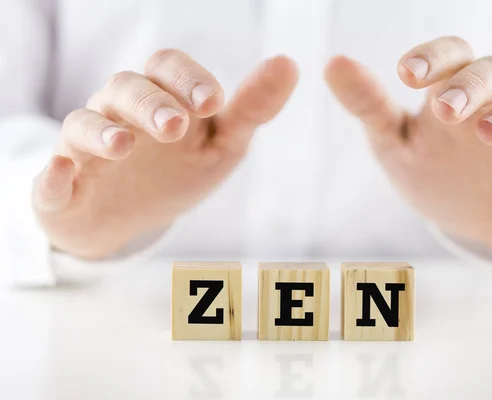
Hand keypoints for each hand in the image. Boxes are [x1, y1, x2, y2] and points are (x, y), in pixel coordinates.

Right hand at [34, 49, 297, 258]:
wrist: (130, 219)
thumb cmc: (178, 171)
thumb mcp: (221, 144)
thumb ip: (251, 109)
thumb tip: (289, 63)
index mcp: (161, 96)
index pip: (167, 67)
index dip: (188, 79)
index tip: (213, 103)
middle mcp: (119, 112)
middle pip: (127, 89)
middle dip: (151, 104)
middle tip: (175, 127)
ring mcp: (86, 148)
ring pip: (84, 123)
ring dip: (102, 132)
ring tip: (124, 146)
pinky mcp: (62, 186)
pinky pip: (50, 177)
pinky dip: (53, 175)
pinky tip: (63, 172)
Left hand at [325, 36, 491, 263]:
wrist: (479, 226)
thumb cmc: (437, 174)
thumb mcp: (394, 143)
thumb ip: (368, 105)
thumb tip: (332, 62)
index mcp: (456, 95)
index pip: (453, 58)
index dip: (434, 58)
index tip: (405, 73)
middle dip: (471, 86)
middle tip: (443, 110)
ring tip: (485, 132)